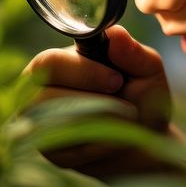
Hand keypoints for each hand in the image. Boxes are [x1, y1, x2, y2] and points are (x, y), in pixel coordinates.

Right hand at [24, 25, 182, 179]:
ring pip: (56, 125)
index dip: (82, 73)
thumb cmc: (142, 98)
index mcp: (57, 63)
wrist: (146, 141)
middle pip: (44, 97)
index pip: (49, 63)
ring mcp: (40, 124)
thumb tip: (116, 34)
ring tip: (125, 120)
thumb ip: (133, 53)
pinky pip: (68, 150)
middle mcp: (38, 91)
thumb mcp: (147, 72)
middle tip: (125, 106)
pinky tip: (115, 139)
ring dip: (99, 124)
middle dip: (92, 102)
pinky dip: (99, 146)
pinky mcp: (51, 152)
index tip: (117, 81)